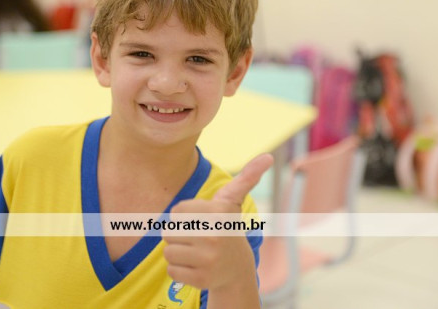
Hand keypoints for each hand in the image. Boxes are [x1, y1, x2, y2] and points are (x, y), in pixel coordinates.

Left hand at [162, 153, 272, 290]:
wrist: (236, 267)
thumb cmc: (226, 226)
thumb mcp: (233, 200)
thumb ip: (247, 177)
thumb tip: (268, 156)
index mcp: (217, 214)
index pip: (175, 211)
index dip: (184, 216)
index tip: (201, 221)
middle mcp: (214, 237)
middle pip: (168, 231)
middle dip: (179, 235)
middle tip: (197, 238)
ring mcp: (209, 260)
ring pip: (168, 252)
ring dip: (178, 253)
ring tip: (196, 252)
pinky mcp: (201, 280)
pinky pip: (172, 271)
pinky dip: (179, 270)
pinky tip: (196, 267)